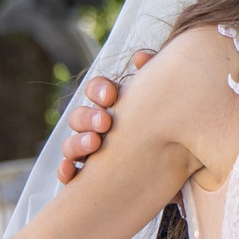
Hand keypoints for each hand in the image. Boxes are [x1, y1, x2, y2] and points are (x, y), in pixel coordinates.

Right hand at [54, 49, 153, 182]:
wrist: (173, 180)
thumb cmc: (166, 138)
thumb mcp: (165, 111)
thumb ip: (154, 82)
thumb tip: (140, 57)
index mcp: (113, 108)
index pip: (96, 90)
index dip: (99, 89)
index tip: (112, 94)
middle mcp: (95, 128)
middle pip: (79, 116)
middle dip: (89, 116)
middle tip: (105, 122)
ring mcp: (88, 153)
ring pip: (70, 144)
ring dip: (78, 142)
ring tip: (94, 144)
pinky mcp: (84, 179)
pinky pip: (66, 174)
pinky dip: (64, 171)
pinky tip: (71, 170)